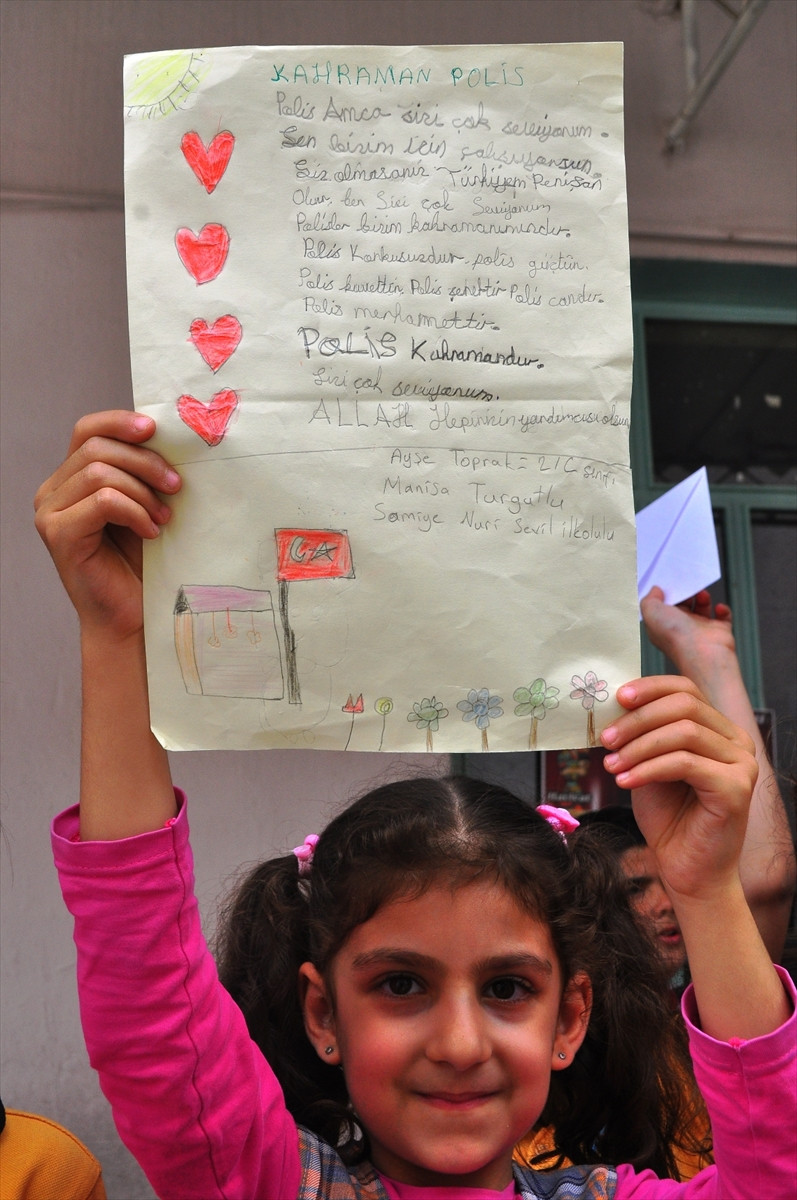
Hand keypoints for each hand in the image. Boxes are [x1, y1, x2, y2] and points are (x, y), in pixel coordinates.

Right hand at [34, 411, 180, 641]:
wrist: (133, 617)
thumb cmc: (142, 564)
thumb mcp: (146, 505)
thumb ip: (143, 472)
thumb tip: (168, 434)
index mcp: (71, 478)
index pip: (88, 429)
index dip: (121, 422)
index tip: (156, 430)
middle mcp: (52, 492)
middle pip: (97, 447)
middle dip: (145, 461)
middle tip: (177, 486)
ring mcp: (50, 513)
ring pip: (99, 472)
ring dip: (142, 491)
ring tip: (164, 518)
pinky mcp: (58, 534)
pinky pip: (102, 500)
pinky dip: (134, 511)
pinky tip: (151, 531)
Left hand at [601, 676, 757, 902]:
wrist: (687, 871)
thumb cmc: (669, 819)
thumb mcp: (649, 765)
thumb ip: (643, 734)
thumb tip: (616, 702)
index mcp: (719, 730)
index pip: (686, 689)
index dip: (650, 688)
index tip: (617, 698)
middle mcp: (737, 742)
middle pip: (685, 705)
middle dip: (637, 719)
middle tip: (606, 739)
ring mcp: (741, 764)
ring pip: (683, 732)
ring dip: (638, 746)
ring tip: (611, 765)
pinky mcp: (736, 789)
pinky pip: (684, 763)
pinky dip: (648, 768)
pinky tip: (625, 781)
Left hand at [641, 586, 734, 674]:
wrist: (703, 654)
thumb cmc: (676, 636)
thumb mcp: (651, 613)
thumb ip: (650, 599)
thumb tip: (655, 590)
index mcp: (664, 625)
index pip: (663, 606)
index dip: (666, 593)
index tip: (669, 580)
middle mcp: (682, 628)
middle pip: (683, 604)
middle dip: (686, 592)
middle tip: (688, 582)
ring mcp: (702, 630)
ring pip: (702, 607)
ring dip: (703, 597)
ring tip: (702, 594)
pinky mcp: (719, 631)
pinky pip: (723, 616)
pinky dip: (723, 609)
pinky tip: (718, 607)